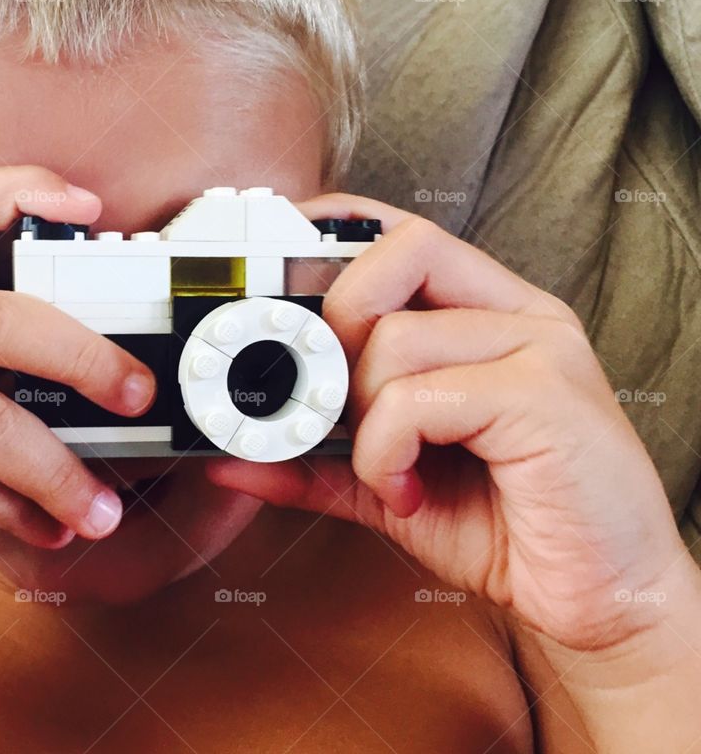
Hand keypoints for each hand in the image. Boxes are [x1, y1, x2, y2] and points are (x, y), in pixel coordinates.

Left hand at [208, 193, 693, 651]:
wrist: (601, 597)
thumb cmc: (505, 525)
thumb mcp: (392, 481)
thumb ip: (318, 459)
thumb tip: (230, 454)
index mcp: (487, 314)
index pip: (404, 234)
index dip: (331, 234)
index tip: (276, 266)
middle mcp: (517, 314)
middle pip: (399, 254)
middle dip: (337, 327)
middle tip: (339, 403)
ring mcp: (539, 347)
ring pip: (396, 340)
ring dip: (364, 421)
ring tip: (390, 472)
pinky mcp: (546, 396)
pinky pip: (419, 399)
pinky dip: (387, 452)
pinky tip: (409, 490)